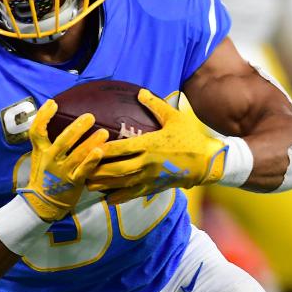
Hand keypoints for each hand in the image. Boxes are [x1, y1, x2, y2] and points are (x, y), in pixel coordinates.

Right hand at [21, 99, 107, 221]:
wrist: (43, 203)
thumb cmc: (44, 175)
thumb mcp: (39, 156)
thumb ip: (46, 140)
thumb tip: (54, 117)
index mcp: (41, 151)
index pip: (37, 130)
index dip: (44, 116)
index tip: (53, 103)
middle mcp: (50, 159)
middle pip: (63, 141)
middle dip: (77, 128)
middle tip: (90, 116)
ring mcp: (61, 171)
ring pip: (77, 154)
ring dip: (90, 142)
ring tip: (103, 132)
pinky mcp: (73, 182)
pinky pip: (84, 170)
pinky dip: (91, 161)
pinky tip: (100, 151)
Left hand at [87, 89, 227, 204]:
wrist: (209, 162)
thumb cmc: (191, 138)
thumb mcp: (175, 118)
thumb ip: (156, 105)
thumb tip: (140, 91)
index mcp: (150, 144)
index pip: (122, 148)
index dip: (105, 149)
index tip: (89, 148)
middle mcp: (149, 163)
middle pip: (118, 169)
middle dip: (99, 171)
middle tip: (82, 170)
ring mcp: (152, 177)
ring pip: (124, 184)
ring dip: (105, 185)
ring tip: (89, 185)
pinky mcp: (156, 187)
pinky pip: (135, 194)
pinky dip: (121, 197)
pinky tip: (108, 200)